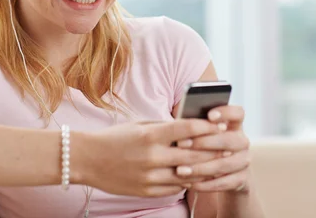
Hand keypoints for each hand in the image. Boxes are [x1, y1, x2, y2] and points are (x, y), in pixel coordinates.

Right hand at [72, 119, 221, 196]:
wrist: (87, 159)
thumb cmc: (116, 138)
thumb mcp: (140, 126)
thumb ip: (165, 127)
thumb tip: (191, 126)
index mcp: (151, 135)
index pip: (187, 129)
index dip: (207, 126)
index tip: (221, 123)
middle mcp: (152, 156)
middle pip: (194, 155)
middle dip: (214, 149)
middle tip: (229, 145)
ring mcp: (150, 176)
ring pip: (188, 175)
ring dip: (205, 169)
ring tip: (218, 162)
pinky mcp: (146, 191)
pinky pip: (175, 188)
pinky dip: (188, 182)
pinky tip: (196, 176)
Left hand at [174, 105, 251, 192]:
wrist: (224, 174)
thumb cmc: (206, 147)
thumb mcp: (204, 135)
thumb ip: (197, 127)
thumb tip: (180, 123)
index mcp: (234, 125)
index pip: (238, 113)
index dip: (226, 113)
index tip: (209, 116)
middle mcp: (242, 141)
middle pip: (229, 139)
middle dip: (203, 142)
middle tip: (180, 144)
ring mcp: (244, 161)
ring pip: (224, 164)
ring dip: (200, 167)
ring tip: (180, 170)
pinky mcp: (242, 179)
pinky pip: (225, 183)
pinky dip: (206, 184)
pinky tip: (190, 183)